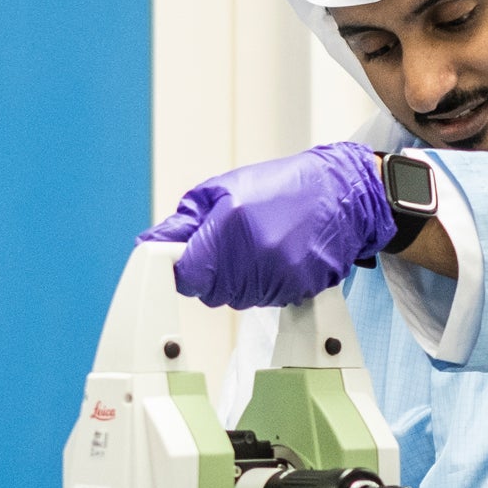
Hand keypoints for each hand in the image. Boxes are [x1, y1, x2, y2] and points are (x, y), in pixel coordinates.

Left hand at [137, 142, 394, 308]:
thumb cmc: (280, 187)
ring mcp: (279, 274)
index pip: (186, 275)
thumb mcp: (221, 190)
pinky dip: (264, 284)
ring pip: (236, 299)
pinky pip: (265, 301)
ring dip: (238, 280)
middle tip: (229, 244)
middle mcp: (254, 254)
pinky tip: (276, 257)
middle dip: (211, 273)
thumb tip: (148, 245)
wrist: (340, 193)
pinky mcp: (299, 288)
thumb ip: (183, 223)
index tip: (186, 258)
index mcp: (229, 225)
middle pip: (209, 292)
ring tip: (257, 246)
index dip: (183, 268)